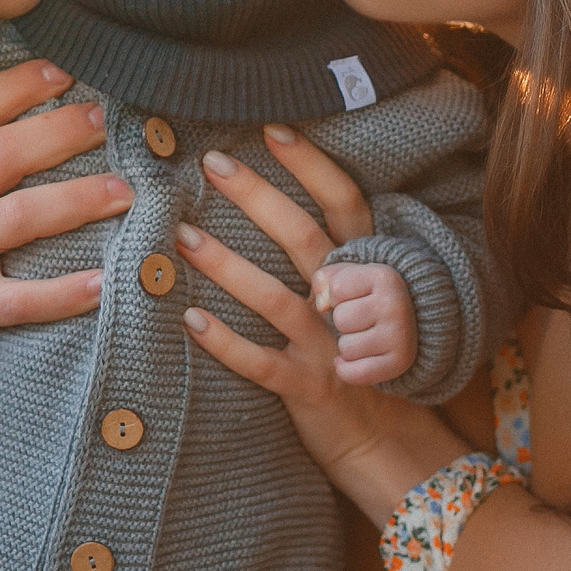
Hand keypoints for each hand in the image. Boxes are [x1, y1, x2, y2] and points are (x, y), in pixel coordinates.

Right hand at [0, 60, 130, 385]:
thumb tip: (50, 107)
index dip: (18, 85)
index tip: (63, 71)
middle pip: (3, 153)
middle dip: (60, 131)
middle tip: (105, 122)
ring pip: (20, 217)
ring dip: (79, 199)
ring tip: (125, 191)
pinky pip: (22, 299)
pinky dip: (66, 293)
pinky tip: (106, 282)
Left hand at [176, 125, 471, 522]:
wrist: (389, 442)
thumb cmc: (364, 357)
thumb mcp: (361, 301)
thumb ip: (333, 258)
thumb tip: (279, 206)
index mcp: (365, 272)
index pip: (343, 205)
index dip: (311, 165)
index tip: (274, 128)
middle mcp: (349, 303)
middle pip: (302, 238)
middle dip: (255, 196)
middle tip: (211, 162)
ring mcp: (329, 346)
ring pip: (273, 298)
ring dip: (225, 264)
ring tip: (182, 236)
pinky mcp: (309, 388)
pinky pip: (261, 364)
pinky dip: (224, 343)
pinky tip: (187, 321)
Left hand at [312, 260, 416, 385]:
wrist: (412, 320)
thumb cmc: (368, 295)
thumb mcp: (349, 276)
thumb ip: (325, 279)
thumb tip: (321, 305)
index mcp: (385, 277)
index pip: (336, 290)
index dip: (337, 296)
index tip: (354, 297)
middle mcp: (396, 305)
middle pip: (340, 319)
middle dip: (342, 321)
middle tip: (361, 320)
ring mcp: (401, 336)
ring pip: (346, 348)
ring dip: (348, 344)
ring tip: (364, 336)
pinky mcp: (399, 363)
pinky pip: (354, 373)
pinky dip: (347, 370)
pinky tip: (355, 359)